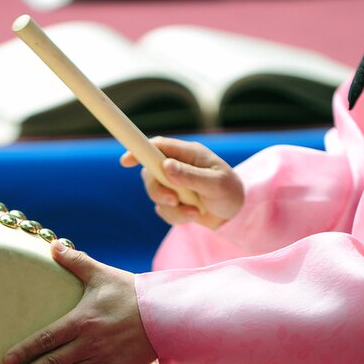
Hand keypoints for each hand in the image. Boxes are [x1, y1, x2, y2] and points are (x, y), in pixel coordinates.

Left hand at [3, 240, 157, 363]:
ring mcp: (103, 360)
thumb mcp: (102, 274)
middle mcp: (89, 343)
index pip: (46, 338)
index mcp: (81, 320)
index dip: (25, 350)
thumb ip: (76, 261)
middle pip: (52, 362)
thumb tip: (53, 244)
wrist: (166, 314)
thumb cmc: (131, 292)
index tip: (7, 361)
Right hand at [120, 136, 244, 228]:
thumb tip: (166, 166)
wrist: (237, 214)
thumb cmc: (230, 191)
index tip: (126, 161)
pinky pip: (163, 210)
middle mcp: (178, 166)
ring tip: (193, 212)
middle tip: (173, 200)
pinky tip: (194, 216)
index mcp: (188, 154)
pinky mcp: (174, 202)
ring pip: (155, 194)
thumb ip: (191, 176)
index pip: (158, 146)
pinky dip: (176, 217)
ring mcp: (174, 184)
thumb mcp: (215, 183)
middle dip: (158, 190)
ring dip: (171, 207)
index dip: (139, 150)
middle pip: (150, 173)